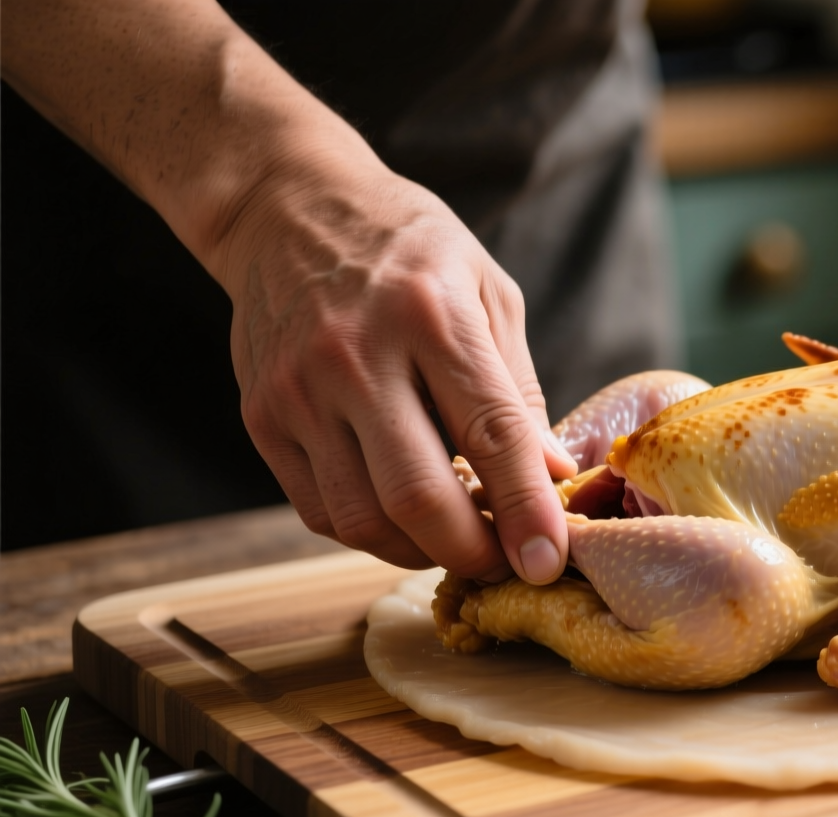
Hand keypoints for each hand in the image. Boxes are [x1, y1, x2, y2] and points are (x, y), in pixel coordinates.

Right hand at [221, 155, 577, 582]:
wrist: (288, 208)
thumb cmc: (409, 250)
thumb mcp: (489, 292)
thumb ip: (519, 389)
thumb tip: (551, 477)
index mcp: (431, 316)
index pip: (490, 434)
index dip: (525, 509)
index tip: (549, 560)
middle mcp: (357, 356)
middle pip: (416, 496)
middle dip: (471, 551)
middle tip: (506, 563)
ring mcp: (299, 391)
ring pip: (362, 519)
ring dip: (421, 552)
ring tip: (458, 539)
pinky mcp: (261, 417)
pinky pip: (321, 510)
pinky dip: (371, 533)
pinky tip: (404, 518)